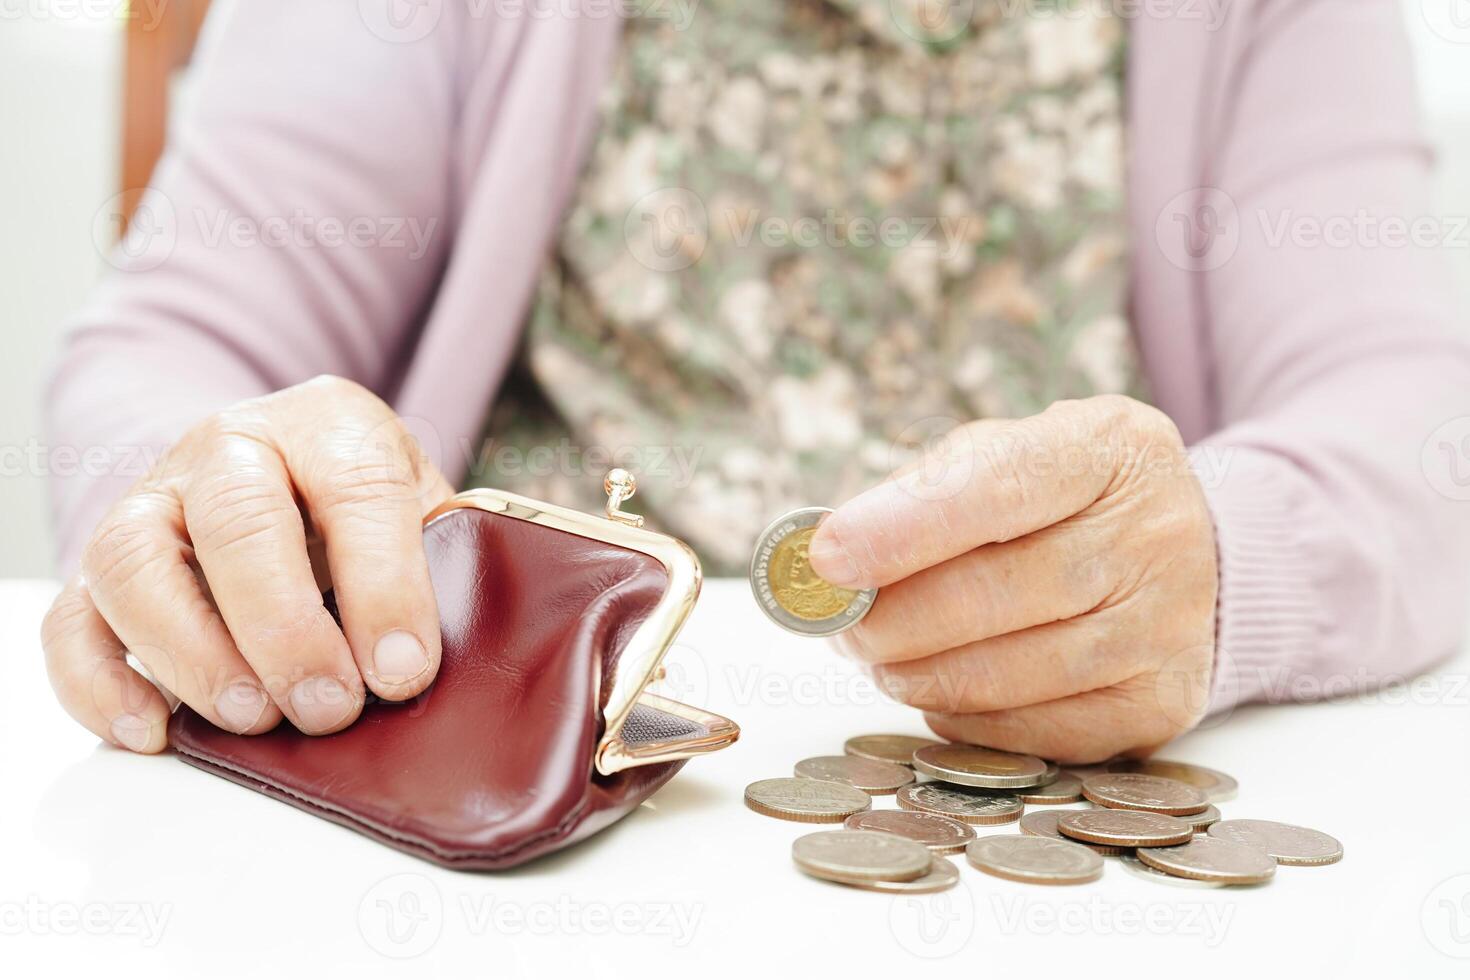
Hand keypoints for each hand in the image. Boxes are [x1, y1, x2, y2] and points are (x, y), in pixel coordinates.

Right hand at [42, 376, 453, 752]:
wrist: (287, 471)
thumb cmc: (367, 507)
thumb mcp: (422, 509)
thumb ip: (441, 564)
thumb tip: (436, 665)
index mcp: (329, 424)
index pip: (356, 489)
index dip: (384, 586)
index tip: (404, 671)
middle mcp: (230, 447)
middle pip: (236, 519)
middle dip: (284, 626)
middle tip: (329, 707)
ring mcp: (155, 499)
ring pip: (133, 561)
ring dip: (192, 652)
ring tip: (252, 717)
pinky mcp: (102, 564)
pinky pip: (73, 619)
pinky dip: (99, 683)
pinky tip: (153, 731)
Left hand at [807, 395, 1218, 762]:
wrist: (1181, 552)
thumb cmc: (1059, 499)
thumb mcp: (1002, 454)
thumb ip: (921, 492)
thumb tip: (830, 557)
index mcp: (1109, 447)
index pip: (997, 485)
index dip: (903, 528)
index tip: (826, 558)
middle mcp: (1155, 533)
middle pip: (996, 592)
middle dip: (893, 618)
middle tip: (839, 625)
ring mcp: (1169, 625)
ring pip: (1010, 673)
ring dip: (918, 674)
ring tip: (879, 657)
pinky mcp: (1163, 703)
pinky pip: (1036, 731)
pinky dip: (966, 719)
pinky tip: (939, 690)